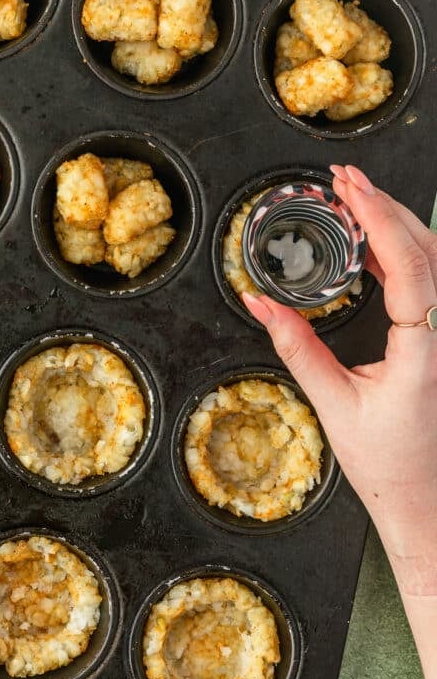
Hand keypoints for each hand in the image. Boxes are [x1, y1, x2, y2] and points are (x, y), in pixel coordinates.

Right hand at [242, 165, 436, 582]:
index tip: (349, 188)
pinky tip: (371, 244)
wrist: (425, 498)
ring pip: (435, 259)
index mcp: (426, 350)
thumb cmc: (388, 463)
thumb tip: (259, 304)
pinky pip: (429, 280)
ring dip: (395, 224)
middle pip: (427, 249)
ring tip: (353, 200)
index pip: (409, 265)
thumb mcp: (332, 403)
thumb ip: (296, 346)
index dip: (378, 219)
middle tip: (344, 179)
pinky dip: (401, 253)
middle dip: (384, 206)